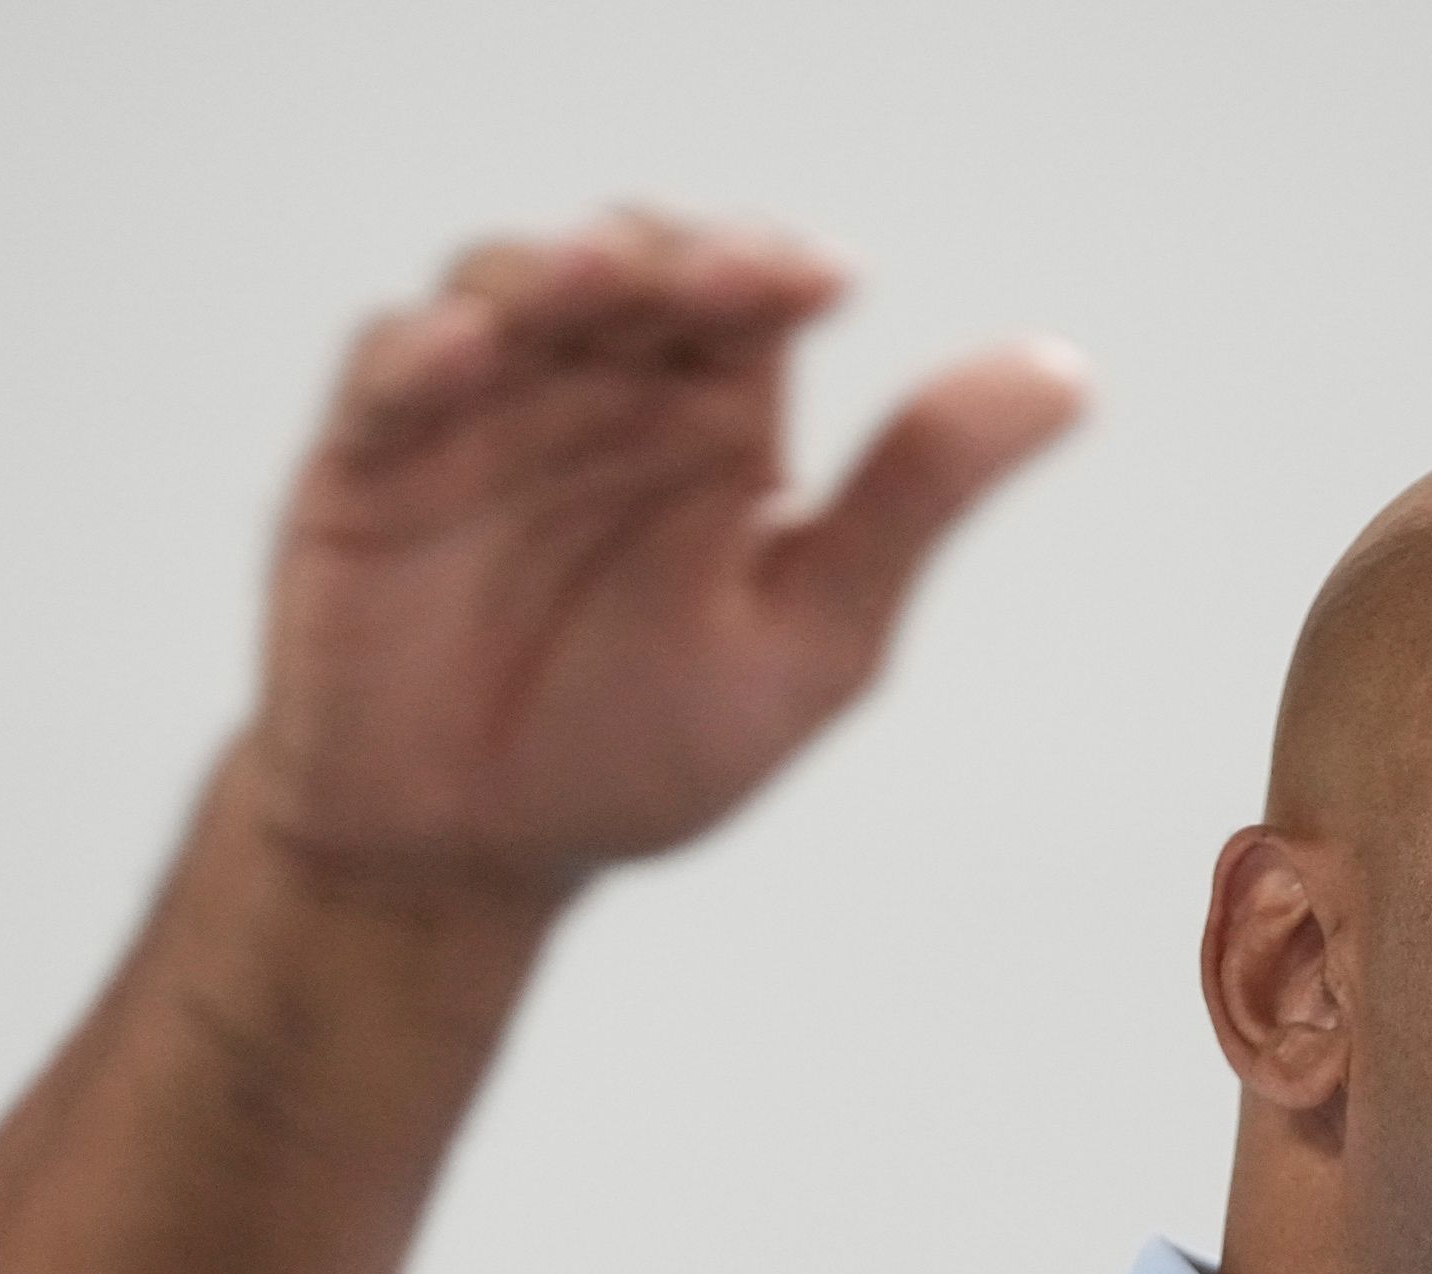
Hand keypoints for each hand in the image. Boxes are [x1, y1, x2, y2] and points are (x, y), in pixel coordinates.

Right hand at [230, 210, 1084, 910]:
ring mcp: (476, 416)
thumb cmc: (643, 749)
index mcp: (714, 424)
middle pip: (634, 264)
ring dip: (551, 272)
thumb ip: (916, 496)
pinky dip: (423, 347)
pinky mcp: (366, 459)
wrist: (473, 859)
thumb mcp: (811, 635)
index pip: (749, 295)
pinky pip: (385, 368)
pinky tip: (467, 350)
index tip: (821, 285)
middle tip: (714, 283)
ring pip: (508, 284)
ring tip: (597, 283)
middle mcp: (598, 395)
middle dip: (671, 257)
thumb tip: (1065, 375)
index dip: (774, 266)